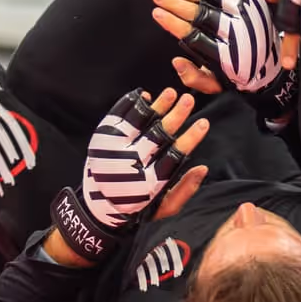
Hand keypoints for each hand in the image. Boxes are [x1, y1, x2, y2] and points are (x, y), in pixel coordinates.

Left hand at [48, 87, 208, 262]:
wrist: (97, 208)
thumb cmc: (137, 208)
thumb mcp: (164, 208)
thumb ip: (184, 190)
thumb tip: (203, 168)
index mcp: (147, 184)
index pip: (173, 156)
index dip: (189, 139)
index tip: (203, 123)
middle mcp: (129, 165)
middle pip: (156, 136)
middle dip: (175, 116)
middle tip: (189, 100)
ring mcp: (113, 150)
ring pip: (137, 123)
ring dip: (155, 106)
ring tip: (170, 92)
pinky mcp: (101, 140)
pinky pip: (117, 117)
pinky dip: (130, 105)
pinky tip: (145, 97)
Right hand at [153, 0, 296, 130]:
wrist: (274, 67)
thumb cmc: (240, 76)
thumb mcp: (216, 86)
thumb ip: (194, 77)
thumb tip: (176, 61)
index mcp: (224, 55)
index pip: (193, 35)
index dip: (173, 23)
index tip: (158, 14)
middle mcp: (235, 33)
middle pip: (199, 14)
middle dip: (175, 4)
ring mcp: (246, 16)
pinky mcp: (254, 4)